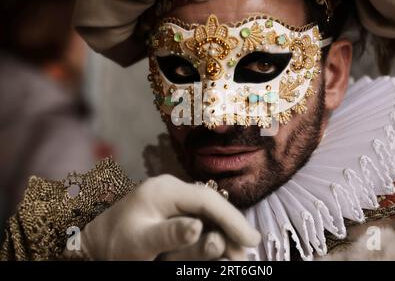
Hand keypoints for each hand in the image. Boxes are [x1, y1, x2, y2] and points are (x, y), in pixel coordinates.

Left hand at [65, 174, 259, 259]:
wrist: (94, 241)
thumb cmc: (114, 243)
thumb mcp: (139, 242)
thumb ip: (169, 234)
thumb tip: (198, 227)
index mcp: (164, 190)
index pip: (206, 200)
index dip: (232, 218)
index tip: (250, 239)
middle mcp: (173, 190)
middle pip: (212, 206)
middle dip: (231, 227)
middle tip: (247, 251)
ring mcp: (173, 199)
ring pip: (208, 213)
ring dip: (225, 231)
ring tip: (238, 253)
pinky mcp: (173, 210)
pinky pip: (199, 219)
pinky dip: (213, 233)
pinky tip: (222, 245)